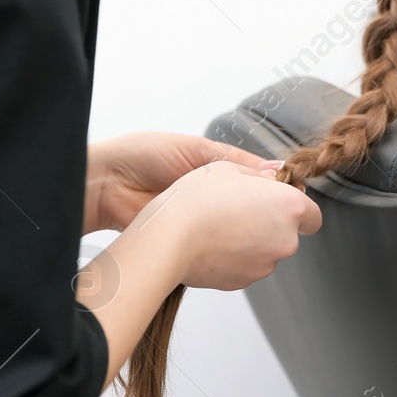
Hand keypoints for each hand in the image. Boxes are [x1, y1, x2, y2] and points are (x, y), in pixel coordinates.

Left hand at [84, 132, 281, 233]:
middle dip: (263, 214)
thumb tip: (275, 169)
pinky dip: (227, 247)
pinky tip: (234, 244)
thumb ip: (235, 160)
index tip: (291, 195)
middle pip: (252, 210)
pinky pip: (217, 247)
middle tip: (275, 215)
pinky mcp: (189, 240)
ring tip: (257, 229)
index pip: (256, 182)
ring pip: (237, 232)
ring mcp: (202, 221)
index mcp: (215, 170)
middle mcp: (212, 198)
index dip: (274, 189)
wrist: (105, 184)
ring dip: (246, 232)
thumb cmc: (143, 156)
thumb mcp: (196, 149)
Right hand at [127, 159, 321, 290]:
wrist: (170, 237)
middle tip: (240, 208)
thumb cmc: (199, 198)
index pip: (313, 215)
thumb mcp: (230, 168)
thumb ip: (260, 175)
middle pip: (287, 234)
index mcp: (289, 208)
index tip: (276, 202)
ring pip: (265, 251)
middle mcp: (285, 240)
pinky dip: (234, 256)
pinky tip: (212, 242)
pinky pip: (245, 265)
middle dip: (269, 223)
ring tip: (220, 225)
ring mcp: (264, 265)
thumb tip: (273, 178)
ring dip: (251, 240)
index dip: (295, 208)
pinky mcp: (242, 281)